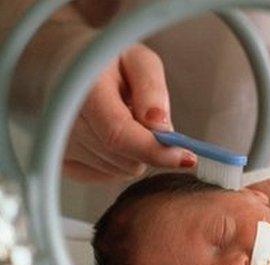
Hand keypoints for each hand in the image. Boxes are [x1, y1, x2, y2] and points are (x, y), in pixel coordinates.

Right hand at [63, 44, 195, 181]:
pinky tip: (113, 135)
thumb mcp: (139, 60)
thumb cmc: (109, 64)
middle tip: (149, 119)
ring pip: (121, 169)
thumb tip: (160, 125)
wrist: (66, 68)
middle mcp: (64, 121)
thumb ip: (151, 89)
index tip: (187, 157)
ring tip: (124, 120)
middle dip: (150, 146)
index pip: (118, 133)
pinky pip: (109, 175)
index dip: (155, 150)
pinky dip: (121, 160)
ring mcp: (60, 145)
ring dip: (135, 152)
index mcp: (83, 90)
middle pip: (124, 157)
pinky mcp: (62, 163)